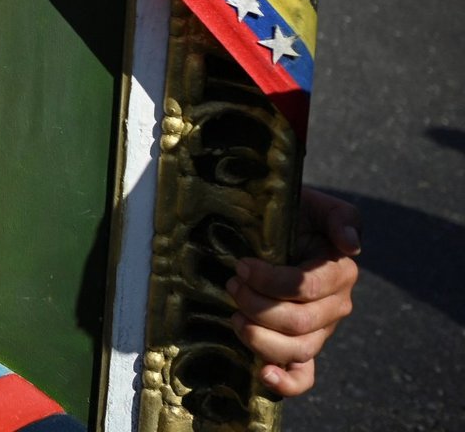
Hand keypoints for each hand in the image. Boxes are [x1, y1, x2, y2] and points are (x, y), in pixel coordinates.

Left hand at [229, 186, 359, 396]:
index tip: (241, 265)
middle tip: (232, 284)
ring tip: (235, 316)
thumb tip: (352, 247)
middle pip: (299, 322)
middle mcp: (334, 305)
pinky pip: (304, 375)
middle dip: (257, 304)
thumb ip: (341, 217)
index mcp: (338, 272)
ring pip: (298, 349)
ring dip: (259, 336)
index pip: (306, 288)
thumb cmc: (290, 211)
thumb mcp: (314, 203)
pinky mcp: (303, 345)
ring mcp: (320, 330)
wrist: (273, 225)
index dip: (270, 280)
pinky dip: (286, 382)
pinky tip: (264, 374)